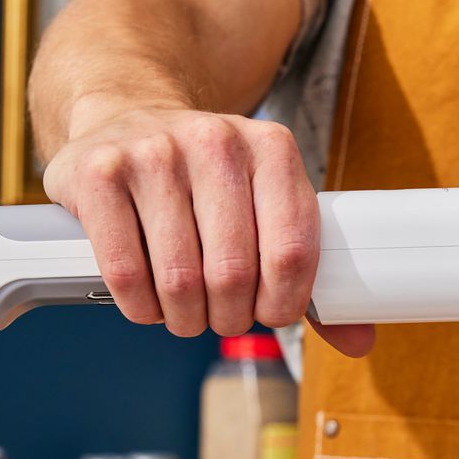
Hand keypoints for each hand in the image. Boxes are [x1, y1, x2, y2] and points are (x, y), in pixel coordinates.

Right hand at [43, 101, 372, 353]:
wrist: (130, 116)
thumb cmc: (209, 183)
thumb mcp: (266, 205)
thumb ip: (308, 273)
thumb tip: (360, 342)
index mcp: (272, 148)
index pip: (292, 252)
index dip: (282, 304)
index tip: (269, 313)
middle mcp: (215, 141)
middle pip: (233, 273)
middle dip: (230, 316)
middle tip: (222, 316)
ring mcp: (152, 153)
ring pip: (179, 281)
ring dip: (185, 318)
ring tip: (186, 311)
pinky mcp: (98, 173)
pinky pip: (126, 272)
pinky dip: (141, 307)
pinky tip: (149, 301)